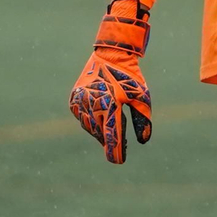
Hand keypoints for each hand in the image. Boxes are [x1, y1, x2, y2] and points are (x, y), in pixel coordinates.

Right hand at [69, 0, 152, 163]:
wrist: (110, 55)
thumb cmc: (130, 77)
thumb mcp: (142, 98)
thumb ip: (142, 120)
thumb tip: (142, 141)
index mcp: (110, 105)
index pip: (111, 136)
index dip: (115, 151)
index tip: (119, 161)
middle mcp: (91, 105)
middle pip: (100, 134)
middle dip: (111, 141)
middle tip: (123, 145)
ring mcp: (80, 102)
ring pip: (90, 127)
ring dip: (101, 132)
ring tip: (114, 131)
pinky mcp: (73, 99)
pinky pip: (82, 118)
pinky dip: (92, 121)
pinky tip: (102, 119)